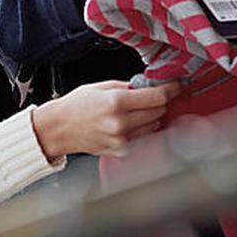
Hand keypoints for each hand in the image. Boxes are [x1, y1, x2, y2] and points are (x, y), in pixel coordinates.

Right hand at [31, 80, 183, 158]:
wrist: (59, 129)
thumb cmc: (77, 106)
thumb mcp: (102, 86)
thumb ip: (128, 86)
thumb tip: (151, 85)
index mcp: (116, 102)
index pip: (157, 97)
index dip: (170, 90)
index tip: (177, 85)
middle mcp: (121, 123)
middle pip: (159, 111)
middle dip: (160, 102)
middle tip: (153, 96)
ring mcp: (122, 140)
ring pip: (154, 126)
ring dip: (153, 116)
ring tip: (138, 110)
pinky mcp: (121, 151)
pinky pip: (144, 138)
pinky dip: (144, 129)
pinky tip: (132, 122)